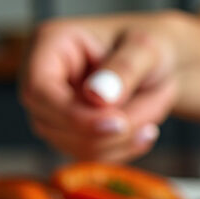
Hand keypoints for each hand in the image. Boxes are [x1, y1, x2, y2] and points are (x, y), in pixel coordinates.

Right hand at [18, 12, 181, 161]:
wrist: (160, 63)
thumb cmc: (150, 47)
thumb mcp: (146, 49)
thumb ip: (125, 68)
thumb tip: (96, 96)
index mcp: (50, 43)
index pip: (39, 90)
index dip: (74, 115)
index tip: (118, 124)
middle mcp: (41, 78)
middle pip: (54, 123)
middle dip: (109, 129)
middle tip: (154, 112)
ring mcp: (51, 109)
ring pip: (75, 144)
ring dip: (122, 138)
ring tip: (154, 111)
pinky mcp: (67, 132)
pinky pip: (90, 154)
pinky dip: (123, 147)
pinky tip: (146, 129)